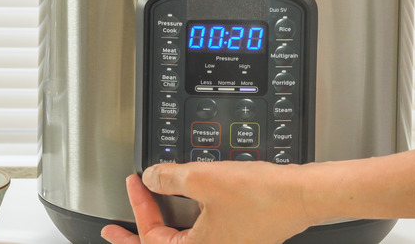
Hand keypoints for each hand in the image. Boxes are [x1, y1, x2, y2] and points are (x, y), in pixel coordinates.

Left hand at [100, 161, 313, 243]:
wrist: (301, 195)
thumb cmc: (261, 196)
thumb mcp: (203, 179)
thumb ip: (169, 178)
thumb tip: (151, 178)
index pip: (152, 237)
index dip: (137, 207)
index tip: (132, 185)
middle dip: (136, 237)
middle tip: (114, 232)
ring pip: (183, 242)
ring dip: (161, 230)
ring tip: (146, 219)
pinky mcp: (240, 239)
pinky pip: (202, 237)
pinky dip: (186, 226)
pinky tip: (185, 210)